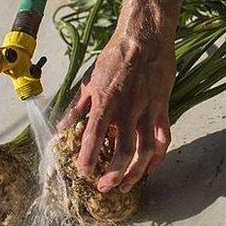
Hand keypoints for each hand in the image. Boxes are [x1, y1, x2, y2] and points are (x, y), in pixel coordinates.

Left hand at [58, 32, 174, 192]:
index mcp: (105, 101)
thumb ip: (77, 107)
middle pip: (123, 151)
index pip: (94, 136)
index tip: (83, 171)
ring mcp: (148, 110)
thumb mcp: (88, 80)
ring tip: (126, 185)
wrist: (145, 39)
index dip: (88, 158)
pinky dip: (158, 157)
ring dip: (136, 173)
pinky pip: (163, 138)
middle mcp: (127, 109)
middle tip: (104, 186)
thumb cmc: (114, 57)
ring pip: (146, 150)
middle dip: (114, 175)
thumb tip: (62, 127)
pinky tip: (150, 168)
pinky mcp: (162, 108)